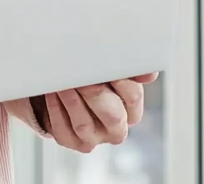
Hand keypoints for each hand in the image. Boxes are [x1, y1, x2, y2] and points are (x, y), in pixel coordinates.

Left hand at [35, 72, 158, 152]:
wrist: (60, 86)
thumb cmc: (88, 76)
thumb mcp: (109, 70)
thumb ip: (129, 70)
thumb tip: (150, 74)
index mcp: (131, 109)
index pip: (133, 97)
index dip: (119, 80)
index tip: (104, 62)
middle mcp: (115, 128)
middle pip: (112, 115)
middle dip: (95, 92)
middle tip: (81, 74)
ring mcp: (93, 138)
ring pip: (84, 124)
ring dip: (71, 99)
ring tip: (63, 79)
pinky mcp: (70, 142)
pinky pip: (63, 130)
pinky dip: (55, 109)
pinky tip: (53, 91)